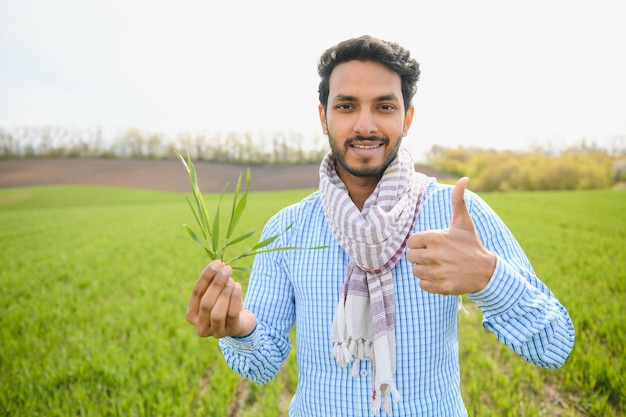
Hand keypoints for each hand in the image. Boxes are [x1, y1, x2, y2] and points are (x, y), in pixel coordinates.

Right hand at [185, 260, 256, 337]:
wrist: (242, 320)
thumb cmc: (225, 303)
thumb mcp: (216, 293)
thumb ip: (213, 281)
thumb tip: (219, 265)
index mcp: (191, 315)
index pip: (196, 293)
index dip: (206, 277)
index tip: (217, 263)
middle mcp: (200, 326)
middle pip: (205, 303)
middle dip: (216, 284)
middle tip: (227, 269)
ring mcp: (215, 332)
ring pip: (217, 313)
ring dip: (224, 293)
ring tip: (231, 280)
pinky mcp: (231, 332)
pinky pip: (232, 315)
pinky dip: (235, 299)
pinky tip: (238, 286)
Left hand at [407, 177, 495, 294]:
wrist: (486, 271)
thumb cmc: (471, 244)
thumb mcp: (464, 222)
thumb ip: (458, 200)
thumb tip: (463, 179)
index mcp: (434, 238)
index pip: (411, 242)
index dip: (420, 244)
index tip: (433, 245)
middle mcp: (433, 255)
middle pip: (411, 257)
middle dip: (421, 257)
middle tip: (436, 257)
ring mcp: (436, 272)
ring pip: (416, 271)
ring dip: (425, 270)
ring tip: (440, 267)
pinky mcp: (439, 287)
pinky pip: (422, 285)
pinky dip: (430, 283)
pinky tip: (442, 277)